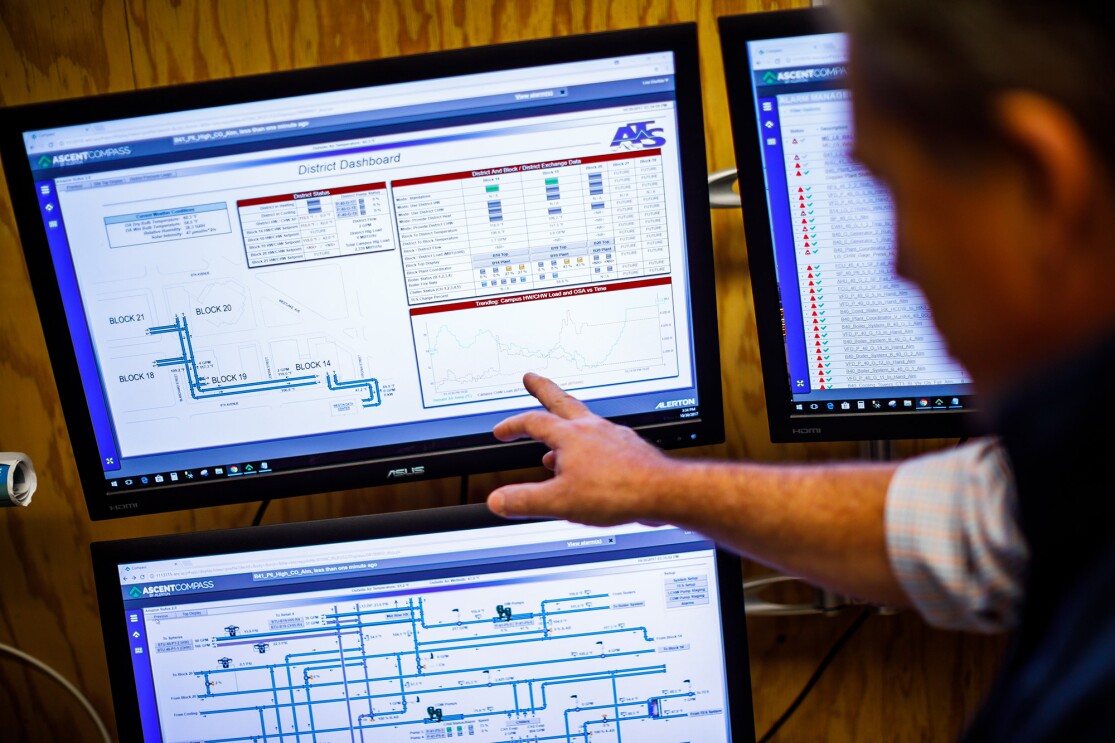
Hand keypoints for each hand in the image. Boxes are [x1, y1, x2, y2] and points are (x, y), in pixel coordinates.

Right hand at [486, 372, 673, 525]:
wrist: (662, 491)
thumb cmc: (616, 491)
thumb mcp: (559, 502)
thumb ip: (525, 500)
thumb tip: (498, 500)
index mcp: (571, 437)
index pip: (534, 422)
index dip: (514, 425)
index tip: (502, 431)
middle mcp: (592, 429)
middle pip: (562, 402)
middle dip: (544, 390)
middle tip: (532, 378)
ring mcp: (613, 436)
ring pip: (585, 420)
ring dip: (567, 423)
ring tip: (557, 436)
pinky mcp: (630, 449)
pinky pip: (605, 439)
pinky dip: (591, 444)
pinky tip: (594, 460)